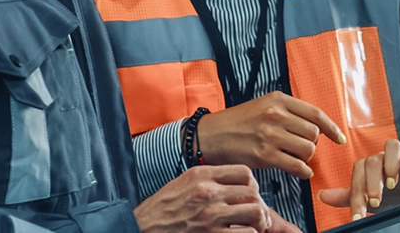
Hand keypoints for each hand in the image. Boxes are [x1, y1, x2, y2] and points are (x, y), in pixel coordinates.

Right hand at [134, 164, 301, 232]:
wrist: (141, 227)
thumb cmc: (161, 209)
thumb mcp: (183, 183)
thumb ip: (209, 179)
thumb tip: (237, 183)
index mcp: (202, 175)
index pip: (245, 172)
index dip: (252, 185)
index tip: (248, 195)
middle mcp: (208, 192)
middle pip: (253, 193)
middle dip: (258, 206)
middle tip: (254, 215)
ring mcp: (210, 215)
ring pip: (256, 213)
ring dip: (258, 222)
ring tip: (252, 227)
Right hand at [198, 92, 345, 178]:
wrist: (210, 135)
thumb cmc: (237, 122)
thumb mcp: (263, 105)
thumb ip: (287, 111)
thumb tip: (314, 127)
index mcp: (278, 99)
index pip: (315, 113)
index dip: (332, 127)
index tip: (339, 138)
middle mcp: (275, 114)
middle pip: (313, 133)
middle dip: (312, 143)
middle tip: (302, 148)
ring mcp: (270, 135)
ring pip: (307, 149)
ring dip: (306, 157)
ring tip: (295, 158)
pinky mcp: (264, 155)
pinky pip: (296, 166)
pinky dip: (303, 171)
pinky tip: (301, 172)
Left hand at [318, 139, 399, 220]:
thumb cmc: (390, 194)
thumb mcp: (368, 199)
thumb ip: (346, 196)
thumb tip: (321, 196)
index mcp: (368, 167)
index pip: (358, 174)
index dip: (357, 194)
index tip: (359, 215)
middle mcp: (382, 158)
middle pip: (373, 160)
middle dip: (372, 182)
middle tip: (375, 201)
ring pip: (392, 147)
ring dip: (390, 166)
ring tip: (392, 185)